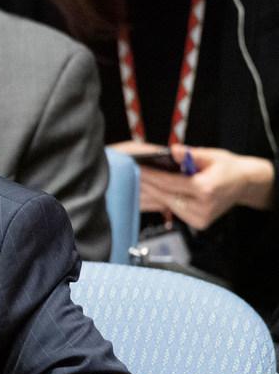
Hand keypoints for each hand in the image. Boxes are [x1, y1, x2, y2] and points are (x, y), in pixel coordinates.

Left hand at [140, 145, 274, 229]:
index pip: (170, 182)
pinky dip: (161, 201)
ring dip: (150, 194)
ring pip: (167, 204)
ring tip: (134, 183)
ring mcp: (200, 218)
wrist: (244, 183)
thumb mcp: (211, 155)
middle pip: (165, 195)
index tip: (136, 167)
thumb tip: (174, 150)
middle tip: (129, 174)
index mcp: (206, 189)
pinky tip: (148, 193)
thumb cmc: (227, 167)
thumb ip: (191, 154)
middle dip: (147, 184)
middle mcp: (203, 206)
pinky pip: (174, 210)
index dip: (151, 175)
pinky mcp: (198, 223)